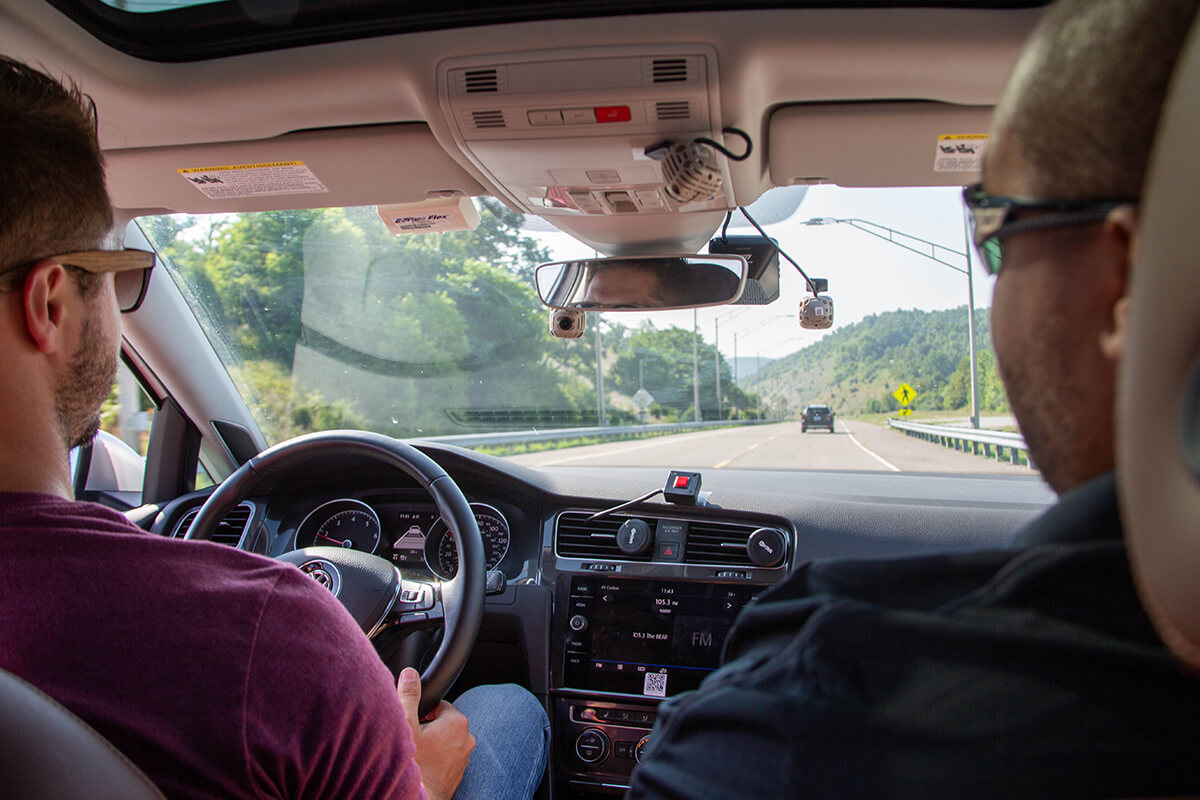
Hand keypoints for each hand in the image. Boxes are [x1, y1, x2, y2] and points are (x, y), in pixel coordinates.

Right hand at [397, 667, 474, 799]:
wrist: (421, 797)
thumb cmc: (414, 766)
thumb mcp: (406, 725)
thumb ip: (409, 696)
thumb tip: (410, 674)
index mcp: (457, 722)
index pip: (439, 705)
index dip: (423, 712)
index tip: (413, 723)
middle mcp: (467, 738)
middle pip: (442, 722)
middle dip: (428, 728)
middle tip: (414, 740)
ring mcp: (465, 756)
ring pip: (444, 741)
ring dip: (432, 744)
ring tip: (418, 754)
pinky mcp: (459, 771)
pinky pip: (446, 757)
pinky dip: (436, 759)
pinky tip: (423, 765)